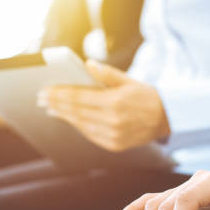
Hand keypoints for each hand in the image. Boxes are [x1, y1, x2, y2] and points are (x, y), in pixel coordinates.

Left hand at [37, 60, 169, 151]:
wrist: (167, 118)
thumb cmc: (146, 96)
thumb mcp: (128, 80)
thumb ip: (106, 73)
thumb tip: (87, 64)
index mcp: (114, 102)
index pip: (78, 98)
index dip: (59, 95)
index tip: (44, 90)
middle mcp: (112, 121)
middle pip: (76, 112)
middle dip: (56, 105)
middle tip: (41, 99)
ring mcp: (113, 135)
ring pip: (80, 125)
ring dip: (64, 116)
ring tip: (51, 108)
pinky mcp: (115, 145)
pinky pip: (90, 135)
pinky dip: (78, 125)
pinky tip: (70, 119)